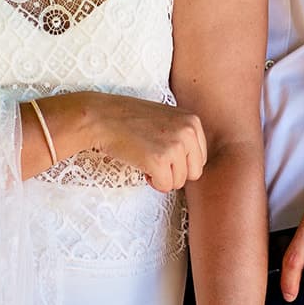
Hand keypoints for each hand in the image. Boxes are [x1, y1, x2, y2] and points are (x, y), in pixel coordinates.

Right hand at [82, 93, 206, 192]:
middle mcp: (188, 132)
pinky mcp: (159, 161)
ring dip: (162, 177)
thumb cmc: (131, 119)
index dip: (179, 161)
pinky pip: (165, 186)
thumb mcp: (167, 118)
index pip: (199, 158)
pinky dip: (152, 182)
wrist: (103, 117)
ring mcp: (175, 146)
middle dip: (174, 172)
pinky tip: (141, 165)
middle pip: (194, 173)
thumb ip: (184, 135)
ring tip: (145, 158)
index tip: (161, 151)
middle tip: (154, 158)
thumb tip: (194, 164)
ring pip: (179, 182)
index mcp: (193, 121)